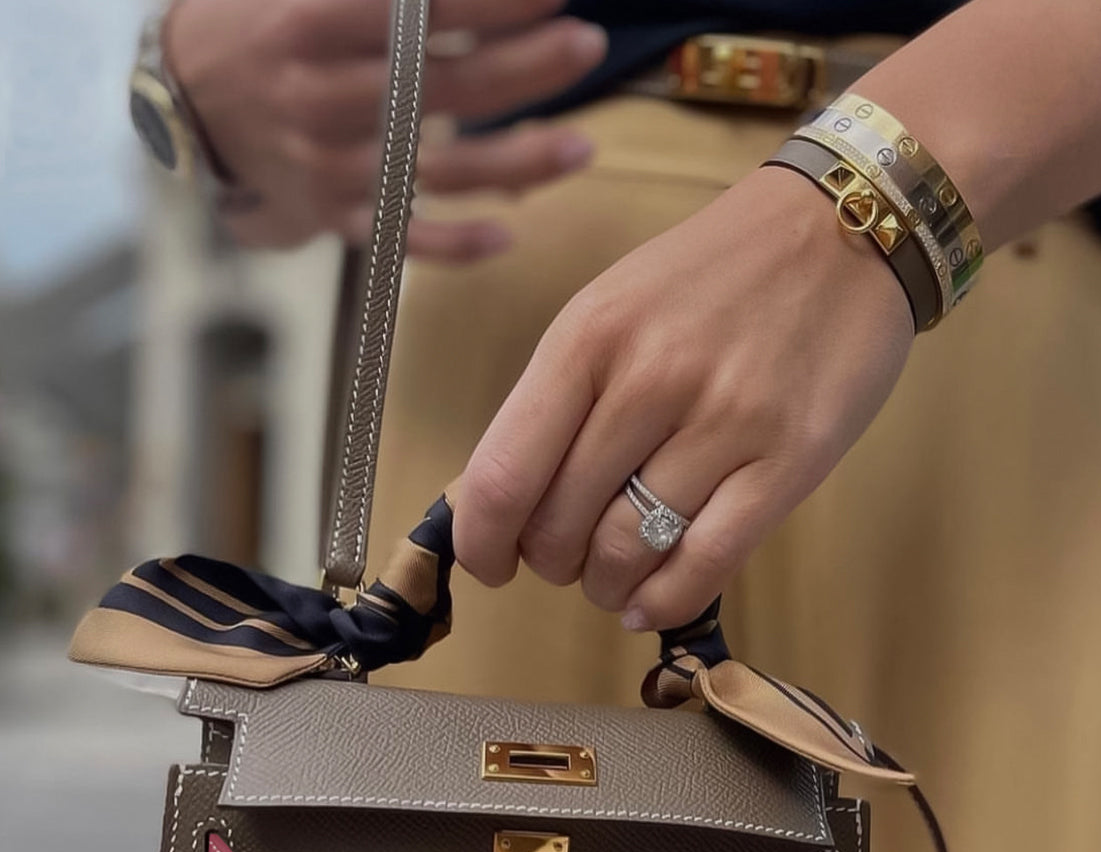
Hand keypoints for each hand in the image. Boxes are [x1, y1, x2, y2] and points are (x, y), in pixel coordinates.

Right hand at [165, 0, 607, 254]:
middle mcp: (318, 98)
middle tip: (586, 46)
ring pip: (432, 171)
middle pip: (436, 88)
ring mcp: (327, 166)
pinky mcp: (331, 215)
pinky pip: (399, 239)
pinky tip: (506, 233)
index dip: (487, 3)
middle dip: (520, 69)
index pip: (414, 9)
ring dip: (512, 164)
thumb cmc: (257, 21)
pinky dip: (452, 244)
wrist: (180, 100)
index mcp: (307, 22)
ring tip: (581, 147)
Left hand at [454, 167, 915, 630]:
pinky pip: (705, 563)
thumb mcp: (614, 307)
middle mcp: (650, 378)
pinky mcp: (790, 461)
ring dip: (605, 584)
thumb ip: (561, 398)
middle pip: (561, 525)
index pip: (504, 473)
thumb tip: (504, 502)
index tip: (489, 564)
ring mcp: (725, 422)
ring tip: (611, 577)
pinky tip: (648, 602)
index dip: (482, 542)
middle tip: (568, 560)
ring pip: (627, 551)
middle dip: (552, 564)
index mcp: (589, 336)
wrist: (848, 227)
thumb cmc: (716, 276)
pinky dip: (664, 599)